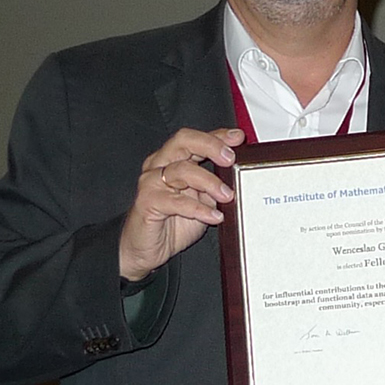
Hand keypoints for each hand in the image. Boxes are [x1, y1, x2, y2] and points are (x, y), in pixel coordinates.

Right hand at [119, 127, 244, 281]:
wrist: (146, 249)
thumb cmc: (172, 224)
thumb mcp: (202, 202)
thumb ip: (215, 188)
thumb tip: (238, 180)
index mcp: (174, 160)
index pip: (196, 140)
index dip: (218, 136)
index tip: (238, 138)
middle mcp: (160, 165)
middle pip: (183, 141)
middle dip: (210, 146)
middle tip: (229, 159)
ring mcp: (151, 182)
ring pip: (182, 170)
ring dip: (209, 182)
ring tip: (227, 196)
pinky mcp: (147, 202)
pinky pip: (176, 201)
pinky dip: (198, 208)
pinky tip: (214, 216)